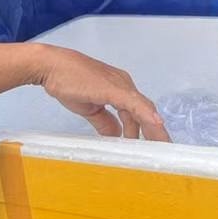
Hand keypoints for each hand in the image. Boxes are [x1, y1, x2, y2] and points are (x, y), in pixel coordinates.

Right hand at [37, 45, 170, 141]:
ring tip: (160, 147)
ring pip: (143, 109)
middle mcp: (124, 85)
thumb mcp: (90, 108)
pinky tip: (155, 125)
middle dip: (155, 132)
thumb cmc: (68, 83)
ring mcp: (120, 85)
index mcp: (120, 90)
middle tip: (164, 152)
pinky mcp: (112, 88)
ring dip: (152, 129)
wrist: (52, 66)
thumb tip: (116, 135)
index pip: (140, 111)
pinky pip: (133, 104)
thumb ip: (104, 121)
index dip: (149, 128)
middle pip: (146, 111)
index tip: (157, 146)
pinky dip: (146, 115)